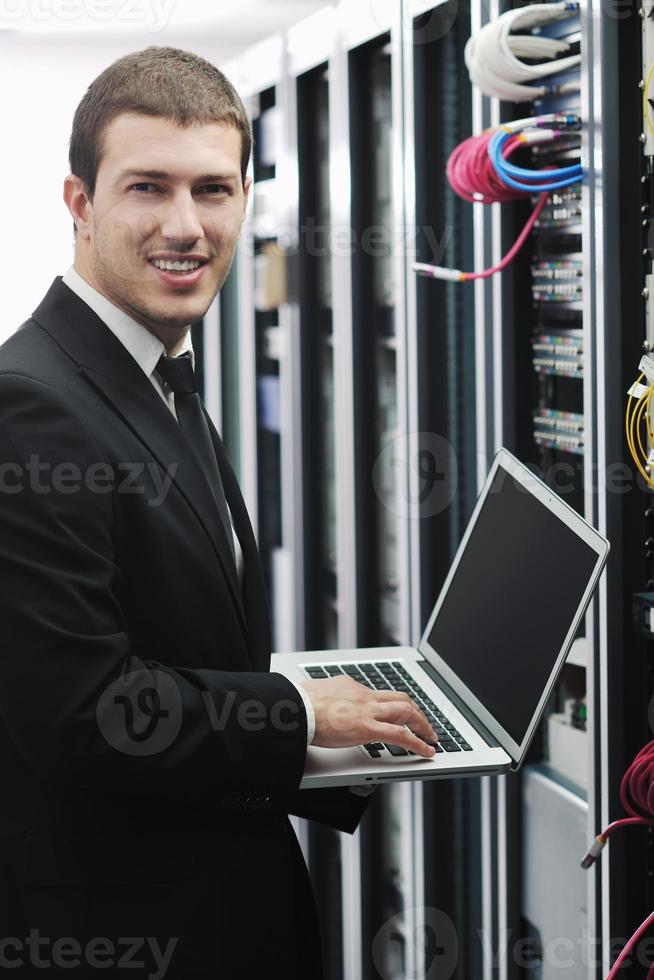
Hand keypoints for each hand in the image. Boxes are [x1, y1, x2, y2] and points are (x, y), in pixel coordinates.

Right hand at [300, 676, 436, 757]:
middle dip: (415, 710)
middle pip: (399, 697)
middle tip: (422, 721)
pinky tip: (427, 752)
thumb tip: (314, 701)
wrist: (296, 708)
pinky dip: (418, 744)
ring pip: (406, 711)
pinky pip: (401, 735)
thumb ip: (321, 698)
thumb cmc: (298, 703)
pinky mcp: (368, 728)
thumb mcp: (313, 693)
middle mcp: (363, 694)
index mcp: (350, 685)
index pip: (376, 693)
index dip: (388, 704)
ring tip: (431, 735)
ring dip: (422, 724)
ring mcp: (368, 710)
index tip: (392, 710)